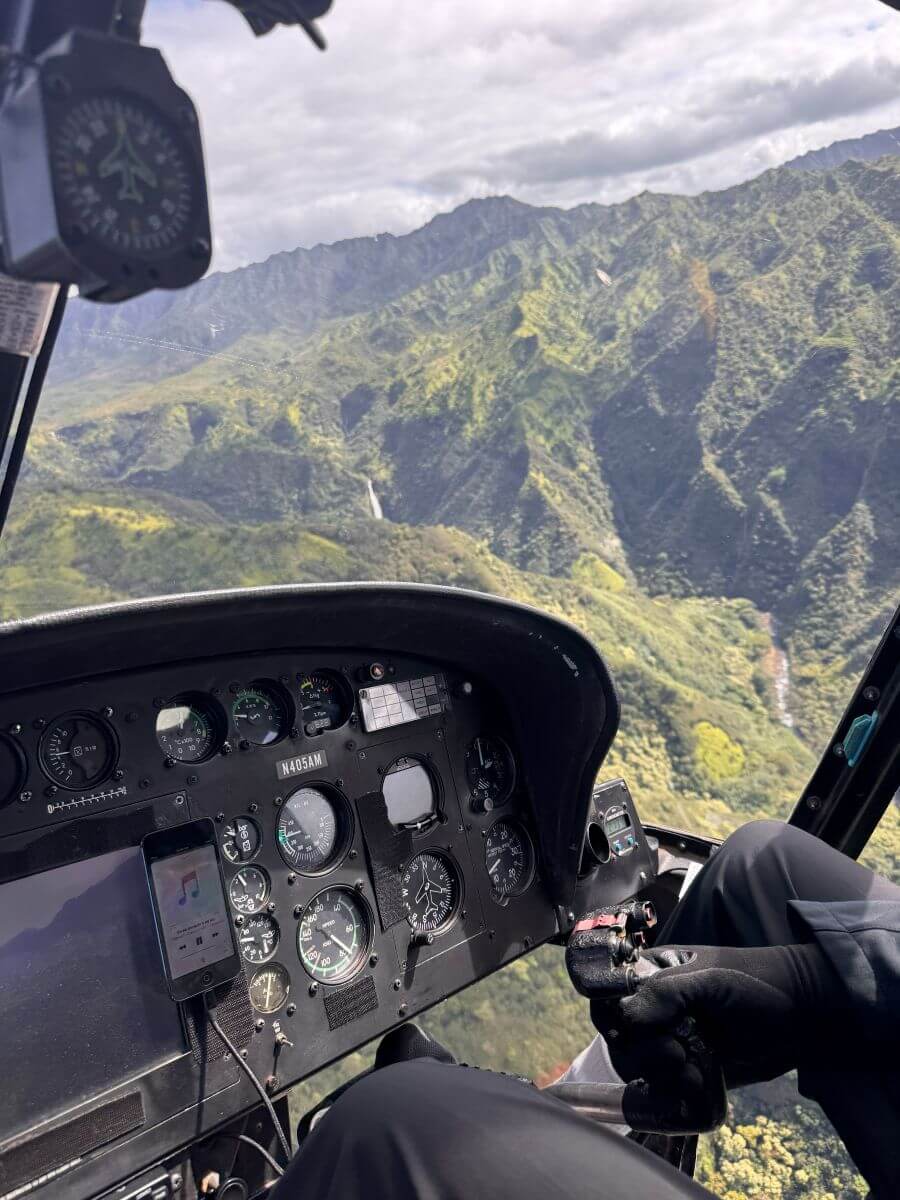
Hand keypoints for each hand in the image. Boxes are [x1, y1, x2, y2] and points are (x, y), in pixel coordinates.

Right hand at [594, 942, 841, 1088]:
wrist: (804, 1015)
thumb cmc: (756, 982)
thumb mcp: (712, 980)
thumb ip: (666, 994)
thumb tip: (624, 1018)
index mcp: (651, 975)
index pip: (607, 995)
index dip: (610, 1015)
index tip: (630, 1029)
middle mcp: (653, 1009)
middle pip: (617, 1037)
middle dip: (642, 1051)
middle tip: (677, 1053)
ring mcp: (670, 1040)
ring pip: (636, 1066)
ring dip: (660, 1075)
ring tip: (693, 1071)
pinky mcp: (688, 1070)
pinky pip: (662, 1089)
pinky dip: (673, 1094)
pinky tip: (699, 1085)